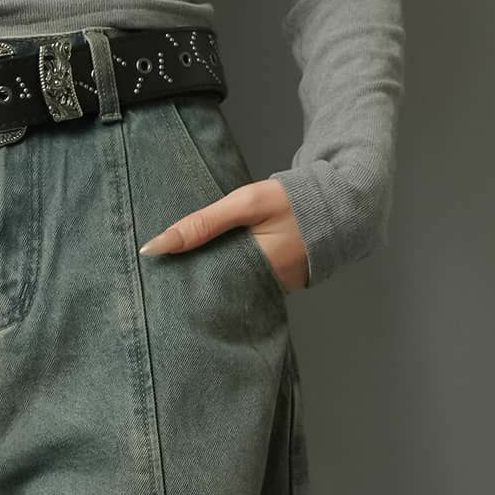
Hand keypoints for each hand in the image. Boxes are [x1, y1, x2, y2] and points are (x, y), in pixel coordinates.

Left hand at [139, 178, 307, 291]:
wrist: (341, 206)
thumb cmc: (294, 201)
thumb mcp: (247, 204)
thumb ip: (203, 224)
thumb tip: (154, 247)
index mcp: (257, 272)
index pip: (206, 286)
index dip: (181, 282)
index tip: (155, 279)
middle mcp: (264, 290)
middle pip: (216, 292)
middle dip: (193, 284)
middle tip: (161, 280)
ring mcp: (272, 292)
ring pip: (230, 289)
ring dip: (212, 279)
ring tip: (183, 273)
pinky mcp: (277, 288)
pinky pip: (246, 285)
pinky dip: (231, 276)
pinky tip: (215, 267)